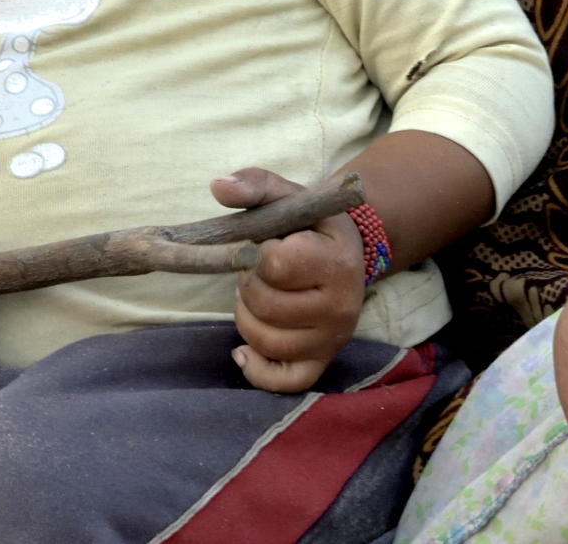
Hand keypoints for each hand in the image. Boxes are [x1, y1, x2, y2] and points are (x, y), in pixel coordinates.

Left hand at [210, 167, 363, 392]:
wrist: (349, 251)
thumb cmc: (311, 223)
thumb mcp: (289, 195)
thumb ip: (255, 185)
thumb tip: (218, 186)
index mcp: (336, 260)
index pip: (277, 265)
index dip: (256, 253)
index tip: (264, 243)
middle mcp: (341, 306)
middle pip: (266, 305)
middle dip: (248, 284)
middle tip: (257, 270)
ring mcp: (332, 338)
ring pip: (267, 341)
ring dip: (246, 316)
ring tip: (257, 293)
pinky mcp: (321, 361)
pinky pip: (284, 381)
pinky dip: (256, 369)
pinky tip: (242, 350)